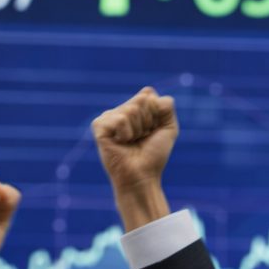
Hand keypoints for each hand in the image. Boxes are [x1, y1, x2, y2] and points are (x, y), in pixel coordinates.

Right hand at [91, 87, 175, 230]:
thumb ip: (167, 106)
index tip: (152, 132)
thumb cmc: (153, 156)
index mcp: (134, 109)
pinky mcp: (99, 126)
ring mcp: (108, 118)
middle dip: (147, 122)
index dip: (156, 115)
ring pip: (131, 109)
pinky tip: (120, 143)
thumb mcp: (169, 128)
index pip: (149, 95)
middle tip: (141, 139)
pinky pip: (120, 119)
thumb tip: (148, 92)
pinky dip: (126, 133)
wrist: (142, 176)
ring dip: (137, 130)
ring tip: (131, 142)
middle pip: (141, 101)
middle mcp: (120, 111)